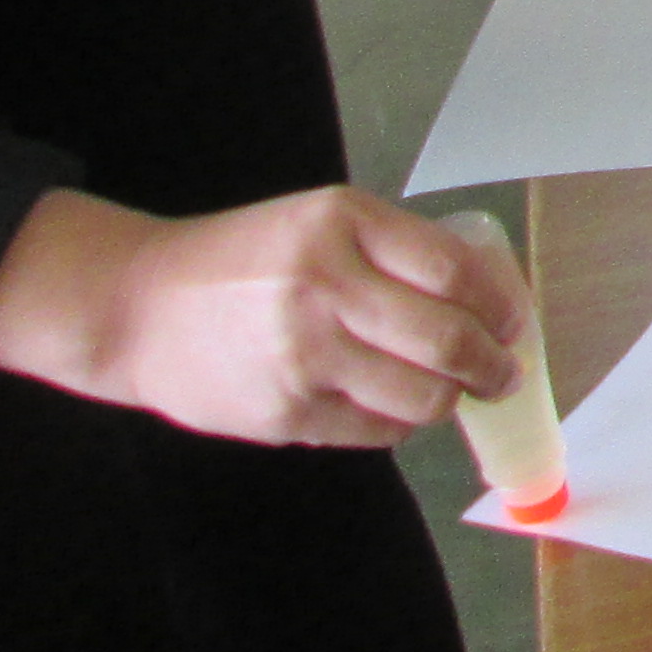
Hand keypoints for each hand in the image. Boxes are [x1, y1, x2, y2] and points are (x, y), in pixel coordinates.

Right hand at [0, 186, 526, 448]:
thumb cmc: (246, 258)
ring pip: (420, 395)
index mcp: (342, 225)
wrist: (136, 308)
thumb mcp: (322, 222)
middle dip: (494, 364)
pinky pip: (375, 429)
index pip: (454, 269)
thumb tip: (489, 296)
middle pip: (447, 339)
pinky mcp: (285, 413)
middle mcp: (325, 287)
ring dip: (453, 399)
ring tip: (456, 391)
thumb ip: (398, 250)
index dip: (501, 303)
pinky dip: (402, 422)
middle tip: (504, 371)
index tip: (514, 320)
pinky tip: (399, 407)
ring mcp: (303, 356)